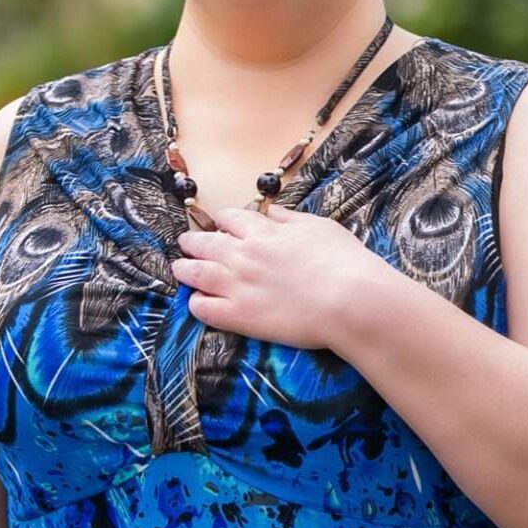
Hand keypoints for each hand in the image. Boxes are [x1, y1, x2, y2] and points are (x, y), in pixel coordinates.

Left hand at [171, 204, 392, 352]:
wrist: (348, 300)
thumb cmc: (342, 260)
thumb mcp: (319, 227)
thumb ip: (290, 218)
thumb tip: (272, 211)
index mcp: (263, 232)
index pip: (230, 219)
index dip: (222, 220)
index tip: (219, 223)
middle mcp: (243, 255)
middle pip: (206, 243)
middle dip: (194, 241)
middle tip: (186, 242)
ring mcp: (237, 286)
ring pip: (197, 273)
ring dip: (185, 269)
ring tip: (179, 268)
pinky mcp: (238, 316)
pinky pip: (203, 308)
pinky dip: (196, 302)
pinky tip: (196, 300)